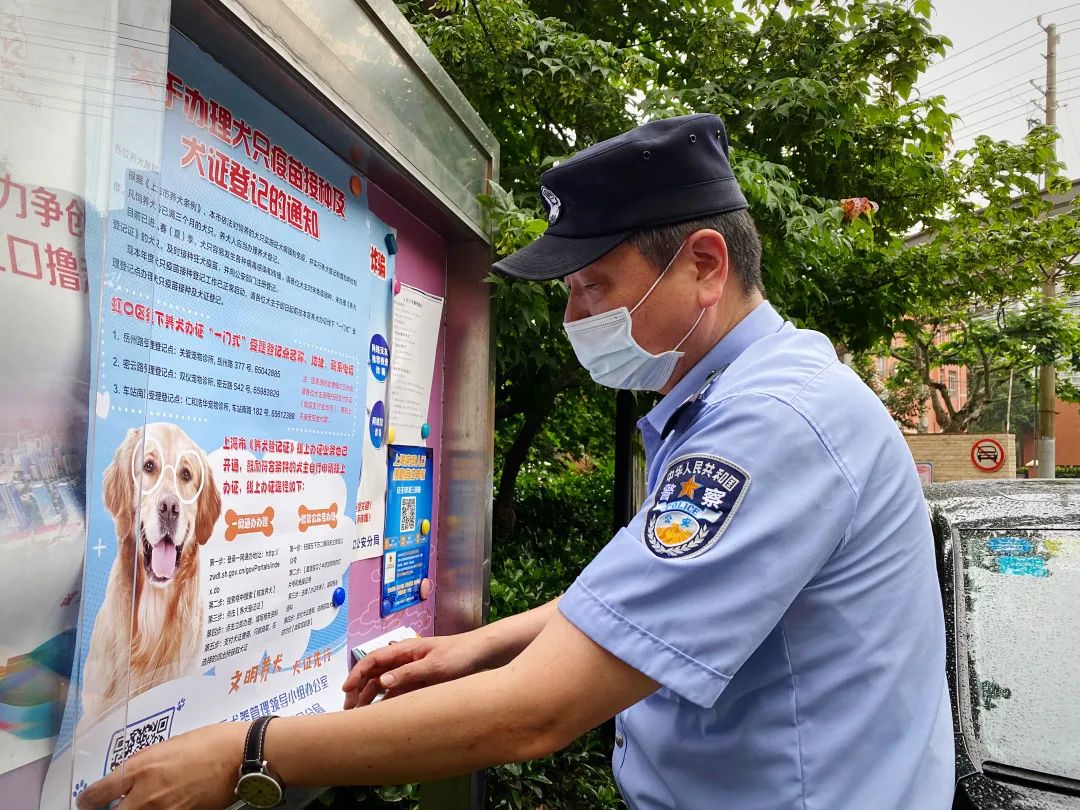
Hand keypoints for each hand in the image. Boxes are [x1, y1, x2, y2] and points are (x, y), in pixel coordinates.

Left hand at [76, 721, 244, 809]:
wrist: (240, 756)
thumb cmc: (210, 742)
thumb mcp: (169, 745)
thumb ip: (145, 762)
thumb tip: (129, 776)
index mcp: (140, 769)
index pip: (97, 793)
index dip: (87, 800)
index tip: (87, 801)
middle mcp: (145, 795)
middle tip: (110, 807)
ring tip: (145, 802)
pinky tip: (165, 805)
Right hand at [342, 632, 490, 708]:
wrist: (480, 654)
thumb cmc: (459, 655)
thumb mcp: (435, 666)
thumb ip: (409, 673)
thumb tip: (382, 681)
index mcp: (404, 650)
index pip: (373, 659)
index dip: (357, 673)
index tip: (346, 689)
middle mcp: (403, 660)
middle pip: (374, 673)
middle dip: (358, 689)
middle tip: (347, 708)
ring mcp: (410, 671)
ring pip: (383, 684)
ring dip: (369, 697)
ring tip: (358, 715)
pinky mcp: (418, 682)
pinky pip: (397, 692)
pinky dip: (385, 702)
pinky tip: (379, 715)